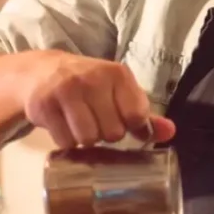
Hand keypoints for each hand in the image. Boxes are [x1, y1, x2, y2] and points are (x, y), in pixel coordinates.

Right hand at [20, 50, 175, 147]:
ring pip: (88, 139)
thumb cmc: (90, 85)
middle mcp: (93, 79)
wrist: (43, 71)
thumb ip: (145, 114)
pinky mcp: (43, 105)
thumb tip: (170, 132)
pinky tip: (65, 126)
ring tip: (82, 125)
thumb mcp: (120, 92)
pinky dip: (66, 142)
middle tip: (98, 121)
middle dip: (107, 134)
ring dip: (86, 140)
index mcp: (118, 74)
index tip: (123, 121)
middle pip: (113, 133)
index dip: (132, 127)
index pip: (137, 116)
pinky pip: (64, 142)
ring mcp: (66, 91)